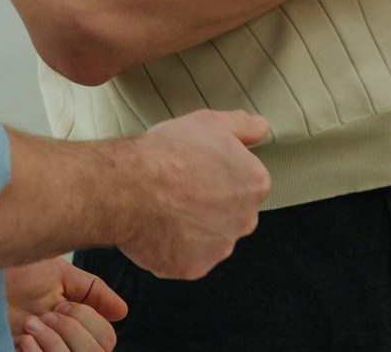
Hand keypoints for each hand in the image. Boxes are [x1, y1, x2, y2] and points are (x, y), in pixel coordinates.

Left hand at [4, 257, 126, 351]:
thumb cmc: (12, 269)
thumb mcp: (57, 274)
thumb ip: (91, 291)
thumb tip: (122, 312)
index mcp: (72, 322)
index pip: (105, 341)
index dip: (88, 323)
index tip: (61, 303)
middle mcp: (60, 341)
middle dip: (73, 332)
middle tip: (45, 314)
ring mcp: (41, 350)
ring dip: (54, 344)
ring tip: (29, 325)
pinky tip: (21, 340)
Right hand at [119, 109, 273, 279]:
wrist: (130, 188)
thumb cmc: (166, 155)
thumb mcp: (210, 122)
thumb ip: (243, 126)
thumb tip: (260, 127)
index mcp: (254, 185)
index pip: (246, 181)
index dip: (220, 172)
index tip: (201, 168)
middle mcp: (244, 220)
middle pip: (231, 212)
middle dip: (211, 202)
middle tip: (183, 186)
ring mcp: (219, 247)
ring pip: (210, 236)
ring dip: (194, 226)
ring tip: (167, 205)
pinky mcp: (194, 268)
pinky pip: (187, 256)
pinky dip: (175, 245)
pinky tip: (160, 225)